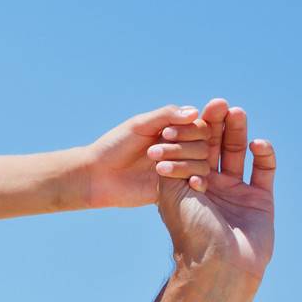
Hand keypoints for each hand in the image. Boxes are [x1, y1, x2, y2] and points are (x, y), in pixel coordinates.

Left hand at [81, 103, 214, 208]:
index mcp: (174, 132)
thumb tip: (195, 112)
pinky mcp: (175, 189)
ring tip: (156, 167)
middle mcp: (180, 149)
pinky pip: (196, 185)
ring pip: (201, 164)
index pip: (200, 127)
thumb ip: (166, 115)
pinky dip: (195, 181)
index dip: (189, 130)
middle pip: (203, 146)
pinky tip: (188, 182)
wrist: (97, 176)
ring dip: (182, 164)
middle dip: (181, 148)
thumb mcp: (139, 125)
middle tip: (152, 153)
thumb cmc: (115, 146)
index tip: (164, 134)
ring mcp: (179, 169)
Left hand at [158, 103, 273, 280]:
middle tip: (217, 103)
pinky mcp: (260, 199)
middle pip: (214, 149)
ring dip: (237, 133)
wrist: (219, 265)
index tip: (189, 113)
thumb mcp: (173, 194)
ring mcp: (236, 192)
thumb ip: (174, 164)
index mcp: (186, 186)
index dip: (190, 132)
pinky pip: (264, 171)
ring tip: (237, 112)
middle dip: (215, 126)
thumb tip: (171, 134)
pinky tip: (258, 142)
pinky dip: (264, 155)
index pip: (188, 151)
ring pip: (238, 155)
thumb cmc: (191, 231)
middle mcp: (211, 187)